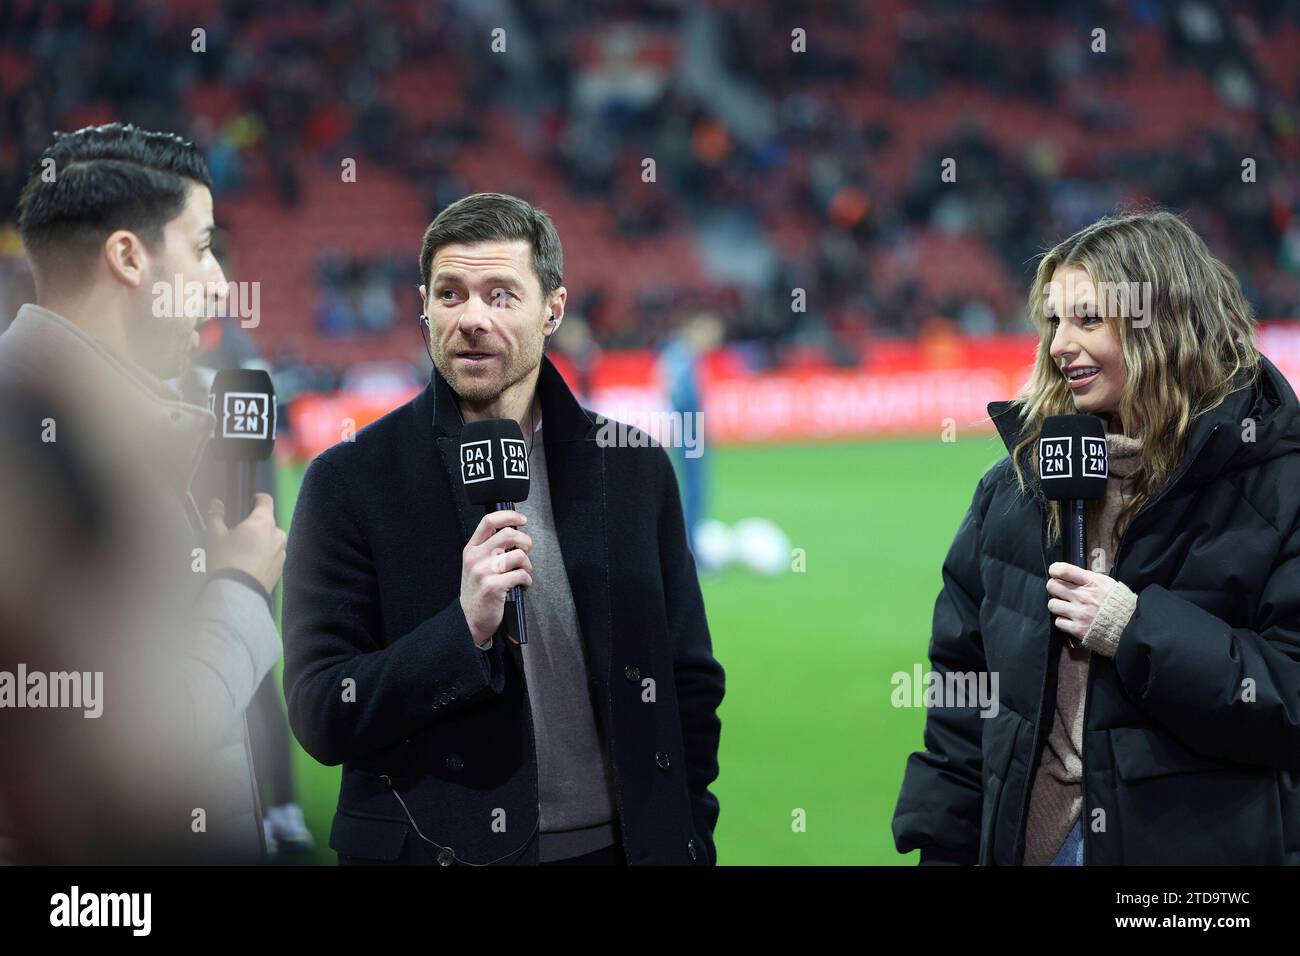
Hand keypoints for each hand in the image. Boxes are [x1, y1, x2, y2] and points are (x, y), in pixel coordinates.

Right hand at [206, 493, 287, 593]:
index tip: (251, 500)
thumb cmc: (225, 561)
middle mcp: (277, 536)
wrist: (237, 593)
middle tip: (237, 534)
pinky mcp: (279, 570)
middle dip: (255, 526)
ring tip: (240, 553)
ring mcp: (281, 554)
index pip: (266, 501)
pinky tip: (247, 565)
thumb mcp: (214, 536)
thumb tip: (216, 504)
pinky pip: (271, 558)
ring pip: (271, 542)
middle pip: (268, 523)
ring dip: (260, 543)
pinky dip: (262, 558)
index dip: (257, 498)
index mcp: (263, 523)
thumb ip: (216, 516)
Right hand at [460, 510, 532, 647]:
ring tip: (523, 572)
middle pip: (509, 534)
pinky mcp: (494, 586)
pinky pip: (522, 574)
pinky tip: (522, 585)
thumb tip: (514, 534)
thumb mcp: (475, 565)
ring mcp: (484, 572)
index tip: (522, 519)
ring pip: (519, 555)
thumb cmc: (477, 591)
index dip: (509, 516)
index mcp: (472, 549)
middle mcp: (476, 558)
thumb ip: (489, 548)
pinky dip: (527, 580)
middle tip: (526, 552)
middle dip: (525, 541)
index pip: (489, 521)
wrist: (470, 619)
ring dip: (527, 564)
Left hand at [1046, 562, 1115, 641]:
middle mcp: (1083, 596)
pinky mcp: (1078, 629)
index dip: (1055, 570)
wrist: (1131, 627)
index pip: (1064, 570)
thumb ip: (1088, 579)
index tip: (1055, 573)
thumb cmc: (1119, 603)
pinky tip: (1071, 619)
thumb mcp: (1107, 583)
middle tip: (1062, 592)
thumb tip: (1069, 574)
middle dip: (1055, 588)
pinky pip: (1058, 622)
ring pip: (1052, 604)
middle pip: (1052, 586)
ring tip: (1066, 607)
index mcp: (1092, 582)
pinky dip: (1063, 621)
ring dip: (1058, 605)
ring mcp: (1080, 613)